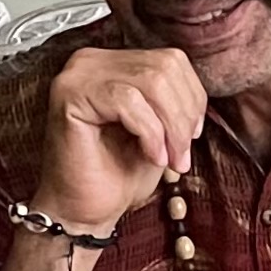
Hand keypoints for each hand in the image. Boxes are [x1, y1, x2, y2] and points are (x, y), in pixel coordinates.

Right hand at [36, 46, 208, 233]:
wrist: (84, 210)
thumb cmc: (117, 174)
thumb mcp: (159, 130)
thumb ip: (174, 102)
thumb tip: (200, 97)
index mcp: (112, 63)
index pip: (171, 59)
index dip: (192, 98)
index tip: (192, 136)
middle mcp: (91, 61)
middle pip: (164, 68)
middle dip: (183, 117)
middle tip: (182, 157)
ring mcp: (78, 75)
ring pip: (152, 81)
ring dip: (171, 127)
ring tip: (169, 161)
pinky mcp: (70, 95)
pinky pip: (128, 100)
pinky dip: (150, 132)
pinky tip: (151, 157)